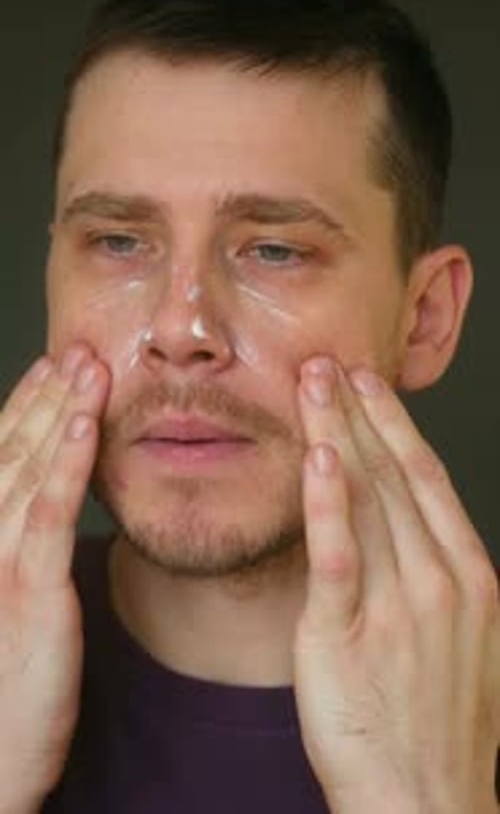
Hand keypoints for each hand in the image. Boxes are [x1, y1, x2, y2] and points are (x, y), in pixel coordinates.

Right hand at [0, 344, 108, 808]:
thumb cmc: (6, 683)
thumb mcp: (14, 606)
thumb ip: (25, 552)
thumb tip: (47, 512)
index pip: (2, 459)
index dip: (27, 408)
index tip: (55, 368)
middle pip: (14, 450)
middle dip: (46, 395)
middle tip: (76, 349)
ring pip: (30, 467)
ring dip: (60, 411)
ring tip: (87, 365)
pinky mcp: (29, 588)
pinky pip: (51, 513)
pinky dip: (67, 462)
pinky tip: (87, 422)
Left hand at [293, 357, 499, 813]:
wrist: (427, 806)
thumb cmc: (438, 726)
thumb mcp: (459, 640)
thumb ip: (431, 578)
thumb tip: (401, 526)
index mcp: (469, 578)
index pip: (427, 480)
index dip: (395, 426)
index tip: (371, 386)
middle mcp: (439, 581)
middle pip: (394, 475)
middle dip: (361, 411)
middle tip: (332, 361)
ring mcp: (398, 605)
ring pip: (365, 498)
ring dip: (338, 433)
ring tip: (314, 383)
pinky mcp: (346, 633)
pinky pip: (337, 554)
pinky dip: (328, 501)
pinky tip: (319, 455)